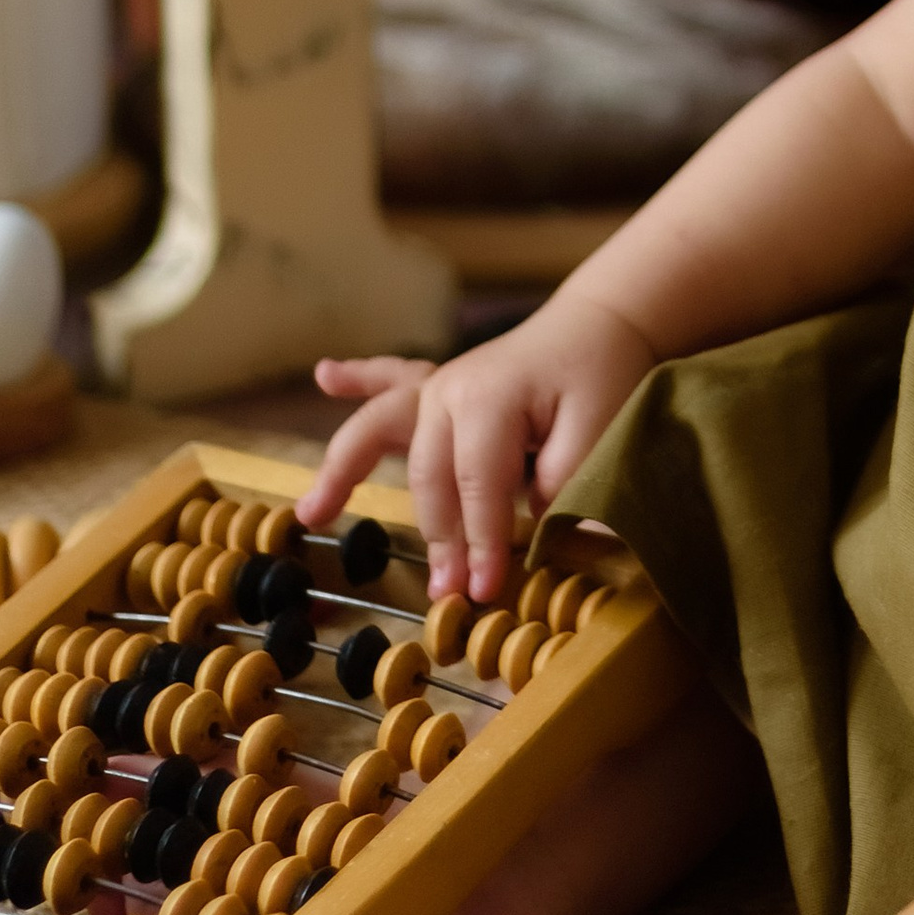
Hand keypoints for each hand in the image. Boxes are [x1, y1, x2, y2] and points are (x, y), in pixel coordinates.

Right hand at [305, 290, 659, 602]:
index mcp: (488, 400)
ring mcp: (439, 386)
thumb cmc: (602, 372)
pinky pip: (389, 381)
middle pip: (431, 477)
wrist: (600, 320)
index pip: (478, 486)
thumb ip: (567, 478)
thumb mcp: (600, 426)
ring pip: (382, 431)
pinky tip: (326, 375)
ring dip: (345, 471)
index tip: (486, 589)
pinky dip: (356, 377)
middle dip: (439, 538)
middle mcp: (450, 391)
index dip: (483, 542)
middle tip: (448, 593)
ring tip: (311, 511)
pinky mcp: (438, 386)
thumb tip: (539, 531)